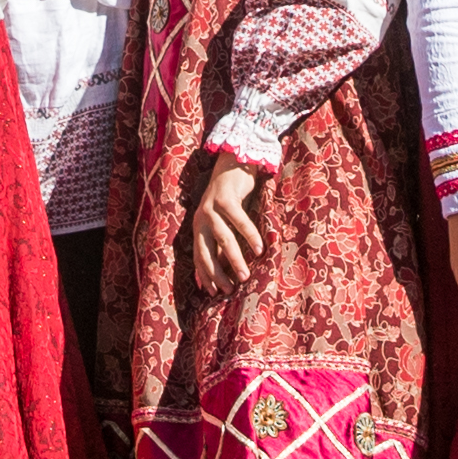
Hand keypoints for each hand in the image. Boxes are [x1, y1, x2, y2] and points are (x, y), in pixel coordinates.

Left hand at [185, 151, 267, 297]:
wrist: (234, 164)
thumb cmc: (232, 198)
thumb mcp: (225, 222)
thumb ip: (225, 240)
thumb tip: (231, 268)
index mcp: (198, 227)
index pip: (198, 257)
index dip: (205, 275)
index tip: (214, 294)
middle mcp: (200, 219)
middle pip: (206, 251)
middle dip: (217, 273)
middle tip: (229, 290)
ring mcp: (211, 208)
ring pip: (223, 239)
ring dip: (234, 259)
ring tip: (245, 276)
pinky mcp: (225, 198)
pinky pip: (238, 221)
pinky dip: (249, 236)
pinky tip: (259, 249)